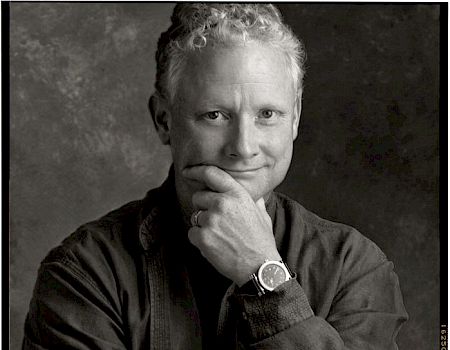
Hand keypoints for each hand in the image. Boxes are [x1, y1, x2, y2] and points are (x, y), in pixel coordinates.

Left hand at [183, 165, 281, 285]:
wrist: (259, 266)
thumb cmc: (261, 240)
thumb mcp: (261, 213)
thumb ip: (251, 199)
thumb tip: (248, 192)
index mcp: (237, 194)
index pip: (212, 174)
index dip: (196, 170)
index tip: (187, 171)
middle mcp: (223, 203)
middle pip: (198, 197)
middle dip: (203, 207)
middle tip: (217, 221)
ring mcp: (211, 220)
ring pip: (195, 216)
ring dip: (203, 225)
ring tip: (220, 236)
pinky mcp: (203, 237)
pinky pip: (192, 233)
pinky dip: (200, 240)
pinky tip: (215, 245)